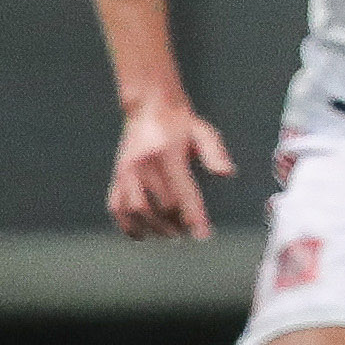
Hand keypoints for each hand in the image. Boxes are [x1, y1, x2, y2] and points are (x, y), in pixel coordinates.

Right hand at [106, 94, 233, 238]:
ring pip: (137, 211)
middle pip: (159, 206)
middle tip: (189, 231)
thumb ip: (215, 152)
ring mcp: (125, 172)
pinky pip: (117, 208)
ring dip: (155, 228)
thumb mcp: (203, 132)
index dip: (194, 217)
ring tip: (171, 233)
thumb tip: (227, 173)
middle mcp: (142, 164)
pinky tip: (144, 233)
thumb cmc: (180, 123)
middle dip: (177, 224)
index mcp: (165, 152)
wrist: (149, 108)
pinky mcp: (117, 177)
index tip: (204, 235)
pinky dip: (129, 225)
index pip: (181, 193)